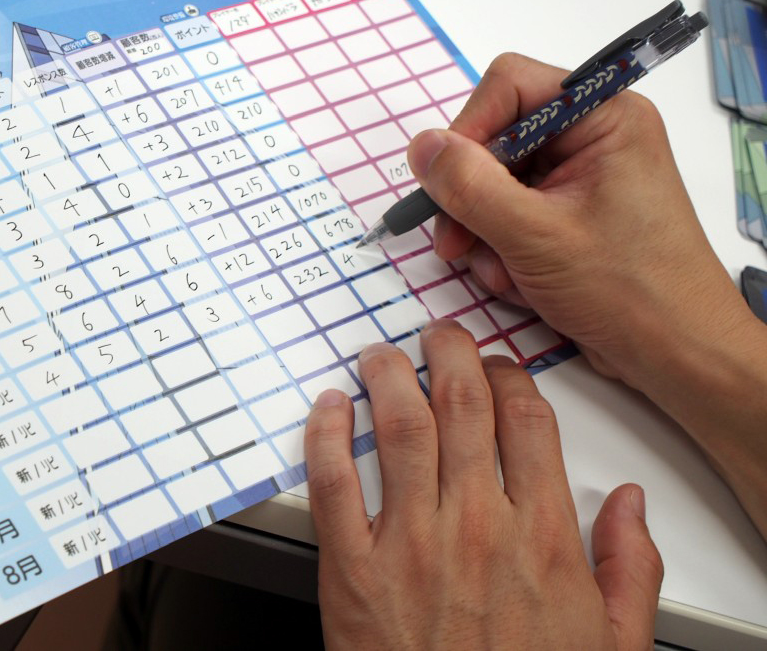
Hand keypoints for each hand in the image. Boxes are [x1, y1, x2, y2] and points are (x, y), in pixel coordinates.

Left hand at [305, 321, 662, 649]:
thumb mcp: (611, 643)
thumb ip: (630, 567)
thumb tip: (629, 506)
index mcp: (539, 536)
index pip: (527, 422)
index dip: (511, 377)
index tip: (499, 367)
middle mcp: (475, 526)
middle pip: (462, 406)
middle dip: (450, 355)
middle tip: (438, 337)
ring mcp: (410, 544)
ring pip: (399, 428)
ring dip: (388, 376)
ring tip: (381, 354)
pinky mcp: (352, 569)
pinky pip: (331, 483)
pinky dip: (326, 434)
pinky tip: (329, 408)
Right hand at [406, 53, 766, 540]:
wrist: (676, 355)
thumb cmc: (630, 291)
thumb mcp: (534, 235)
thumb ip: (469, 185)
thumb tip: (422, 147)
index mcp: (603, 116)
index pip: (510, 86)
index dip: (469, 129)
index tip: (447, 180)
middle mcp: (593, 137)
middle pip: (497, 140)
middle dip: (473, 198)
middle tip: (458, 243)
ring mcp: (581, 178)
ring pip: (496, 184)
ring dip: (486, 233)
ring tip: (507, 275)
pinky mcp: (571, 215)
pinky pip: (511, 215)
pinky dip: (504, 251)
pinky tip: (523, 282)